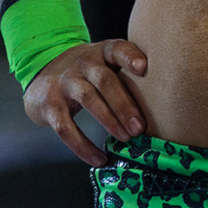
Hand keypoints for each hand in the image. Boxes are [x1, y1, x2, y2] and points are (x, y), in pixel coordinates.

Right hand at [23, 38, 148, 166]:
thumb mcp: (104, 63)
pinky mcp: (50, 105)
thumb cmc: (86, 73)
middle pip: (105, 80)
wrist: (42, 73)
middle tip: (139, 127)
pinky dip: (83, 146)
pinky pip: (66, 127)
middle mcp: (82, 63)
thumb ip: (127, 73)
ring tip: (126, 139)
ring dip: (109, 121)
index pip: (117, 48)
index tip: (143, 68)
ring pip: (88, 99)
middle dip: (124, 104)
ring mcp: (64, 83)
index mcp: (101, 52)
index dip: (130, 56)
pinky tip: (98, 159)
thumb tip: (165, 103)